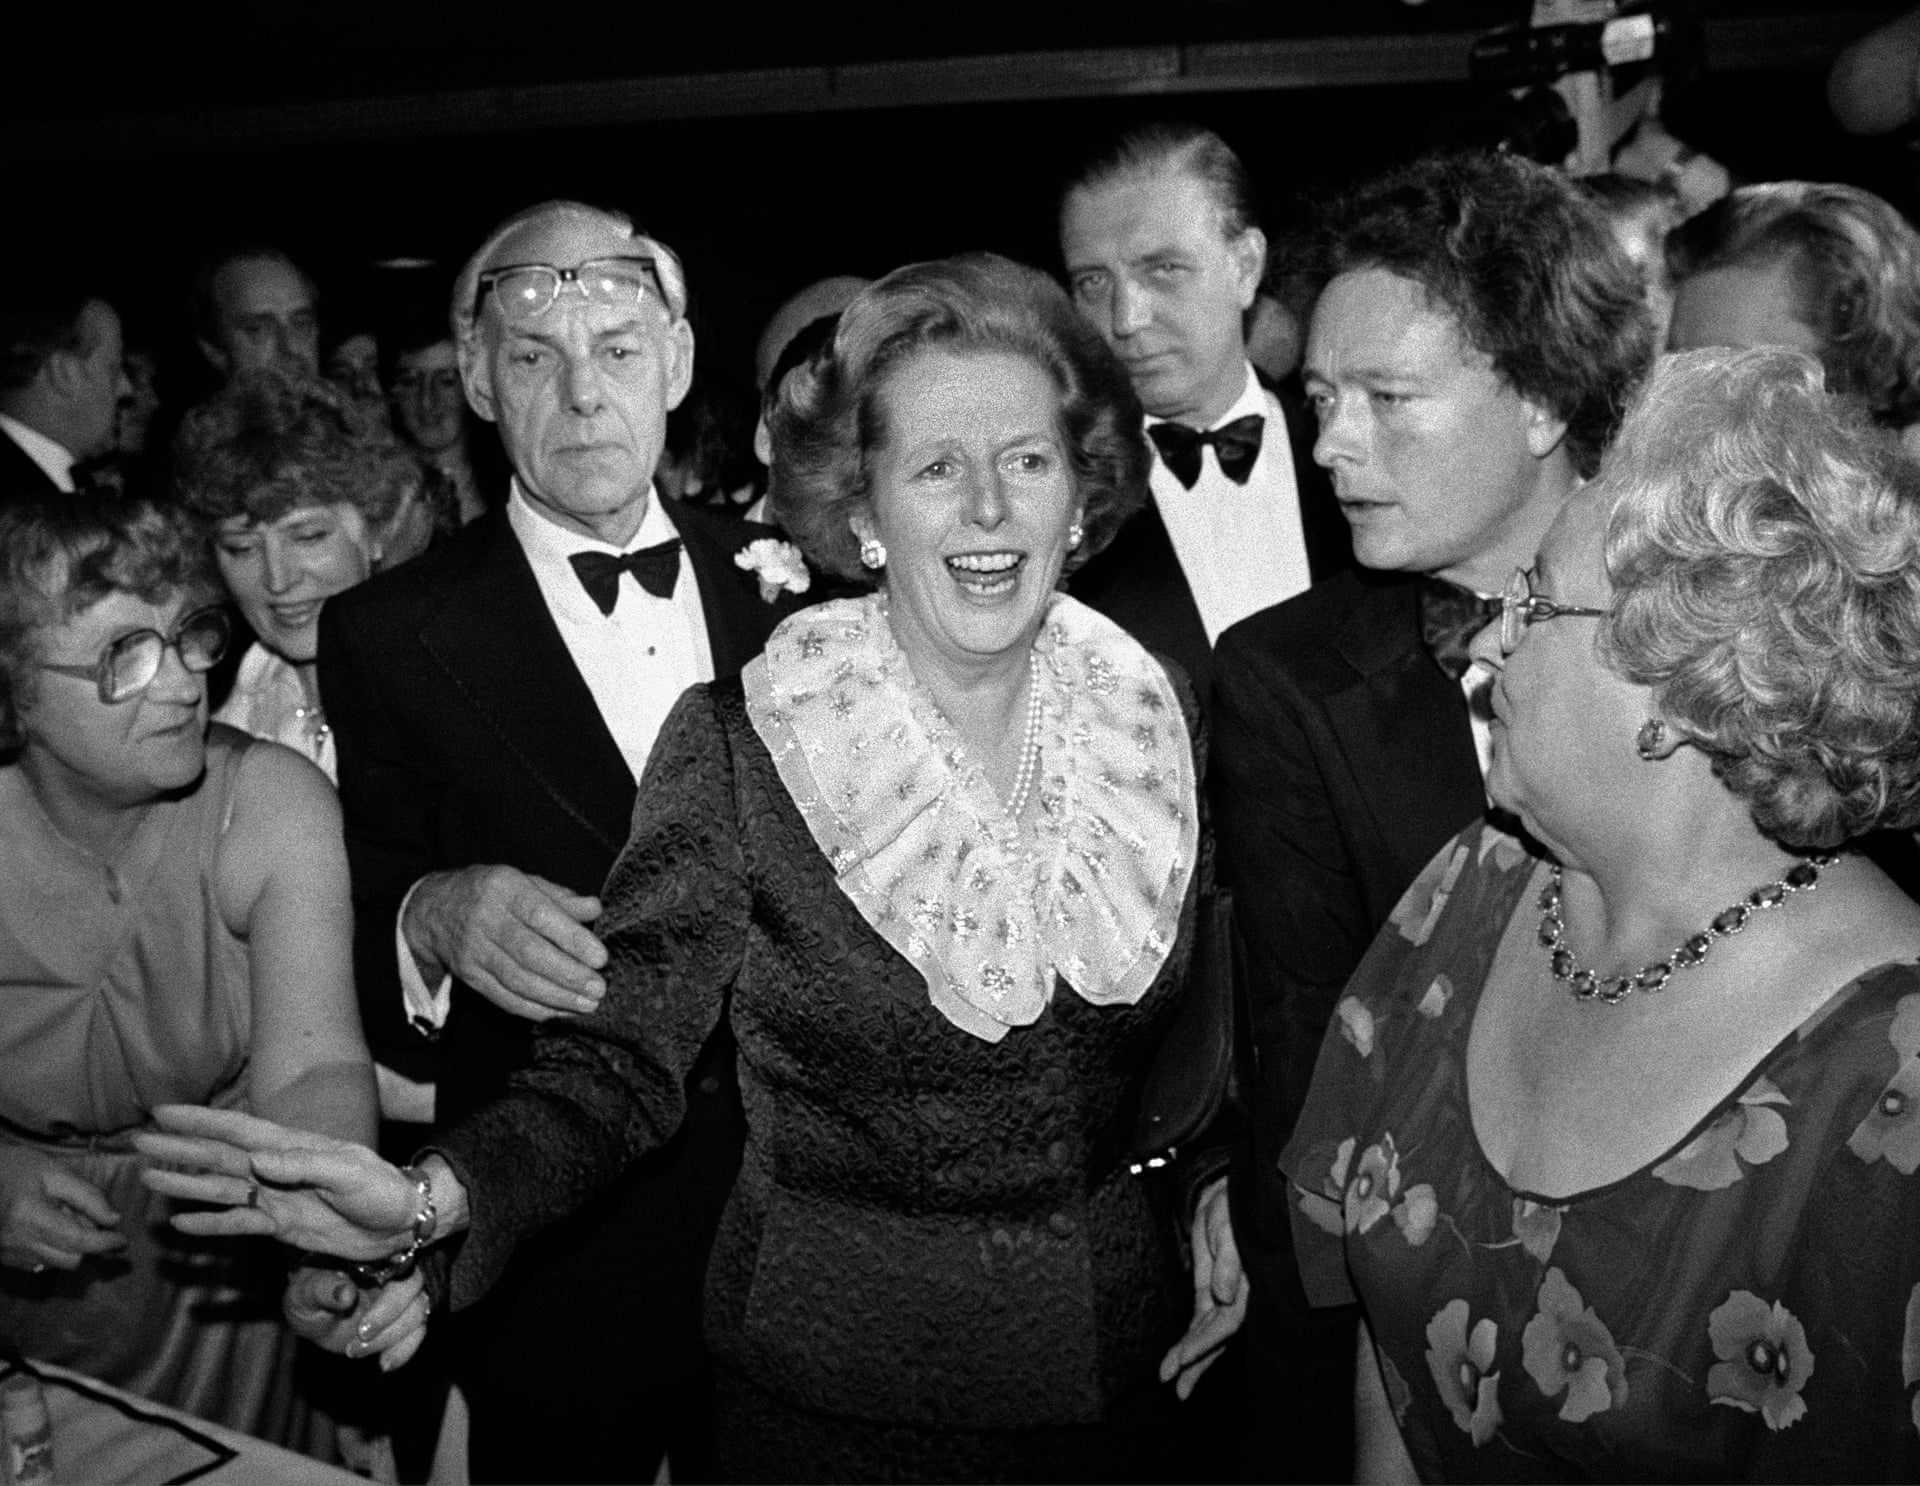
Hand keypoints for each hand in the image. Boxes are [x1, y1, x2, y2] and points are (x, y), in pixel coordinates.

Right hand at [0, 1144, 126, 1272]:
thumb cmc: (18, 1167)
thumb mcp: (56, 1172)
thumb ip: (88, 1196)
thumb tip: (113, 1220)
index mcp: (28, 1215)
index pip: (76, 1240)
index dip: (105, 1242)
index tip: (124, 1240)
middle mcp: (16, 1241)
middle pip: (70, 1259)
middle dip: (89, 1244)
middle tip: (92, 1219)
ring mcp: (7, 1253)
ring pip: (57, 1264)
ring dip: (72, 1247)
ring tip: (65, 1218)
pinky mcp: (4, 1258)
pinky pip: (41, 1263)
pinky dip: (55, 1250)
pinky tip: (51, 1227)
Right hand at [135, 1104, 417, 1261]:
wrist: (402, 1223)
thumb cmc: (382, 1189)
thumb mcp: (349, 1174)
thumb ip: (304, 1166)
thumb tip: (257, 1161)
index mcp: (293, 1148)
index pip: (237, 1130)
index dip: (200, 1121)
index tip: (163, 1112)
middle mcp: (278, 1169)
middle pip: (219, 1157)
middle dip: (180, 1150)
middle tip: (139, 1143)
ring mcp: (277, 1197)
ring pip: (221, 1188)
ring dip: (186, 1184)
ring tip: (148, 1178)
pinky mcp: (282, 1226)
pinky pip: (238, 1223)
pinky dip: (210, 1223)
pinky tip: (182, 1225)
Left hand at [285, 1264, 430, 1371]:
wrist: (311, 1309)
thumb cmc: (307, 1295)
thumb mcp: (304, 1293)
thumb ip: (323, 1290)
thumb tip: (346, 1294)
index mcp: (374, 1255)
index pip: (399, 1267)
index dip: (390, 1300)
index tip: (363, 1328)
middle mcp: (395, 1269)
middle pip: (414, 1290)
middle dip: (390, 1322)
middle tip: (357, 1341)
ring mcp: (402, 1294)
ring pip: (419, 1311)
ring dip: (392, 1339)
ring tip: (354, 1351)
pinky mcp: (403, 1317)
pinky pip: (417, 1332)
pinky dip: (405, 1350)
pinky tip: (384, 1364)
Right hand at [406, 866, 606, 1020]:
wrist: (435, 910)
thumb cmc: (494, 893)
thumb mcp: (525, 882)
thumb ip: (561, 898)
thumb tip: (595, 909)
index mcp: (504, 888)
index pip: (540, 915)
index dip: (572, 939)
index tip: (600, 958)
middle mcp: (485, 919)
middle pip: (529, 953)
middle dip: (568, 975)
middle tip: (598, 988)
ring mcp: (474, 951)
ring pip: (517, 980)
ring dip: (556, 997)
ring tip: (587, 1004)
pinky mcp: (470, 976)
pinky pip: (504, 998)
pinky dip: (534, 1009)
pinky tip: (560, 1012)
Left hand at [1159, 1176, 1249, 1399]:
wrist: (1228, 1191)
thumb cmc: (1232, 1206)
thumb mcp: (1227, 1227)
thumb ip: (1227, 1261)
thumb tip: (1224, 1295)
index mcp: (1246, 1283)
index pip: (1225, 1322)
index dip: (1204, 1342)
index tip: (1182, 1357)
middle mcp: (1237, 1295)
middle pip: (1216, 1336)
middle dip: (1196, 1361)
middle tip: (1176, 1388)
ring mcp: (1224, 1294)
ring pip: (1208, 1333)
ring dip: (1194, 1358)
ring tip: (1175, 1384)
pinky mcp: (1211, 1287)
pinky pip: (1203, 1319)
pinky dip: (1192, 1337)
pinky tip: (1181, 1357)